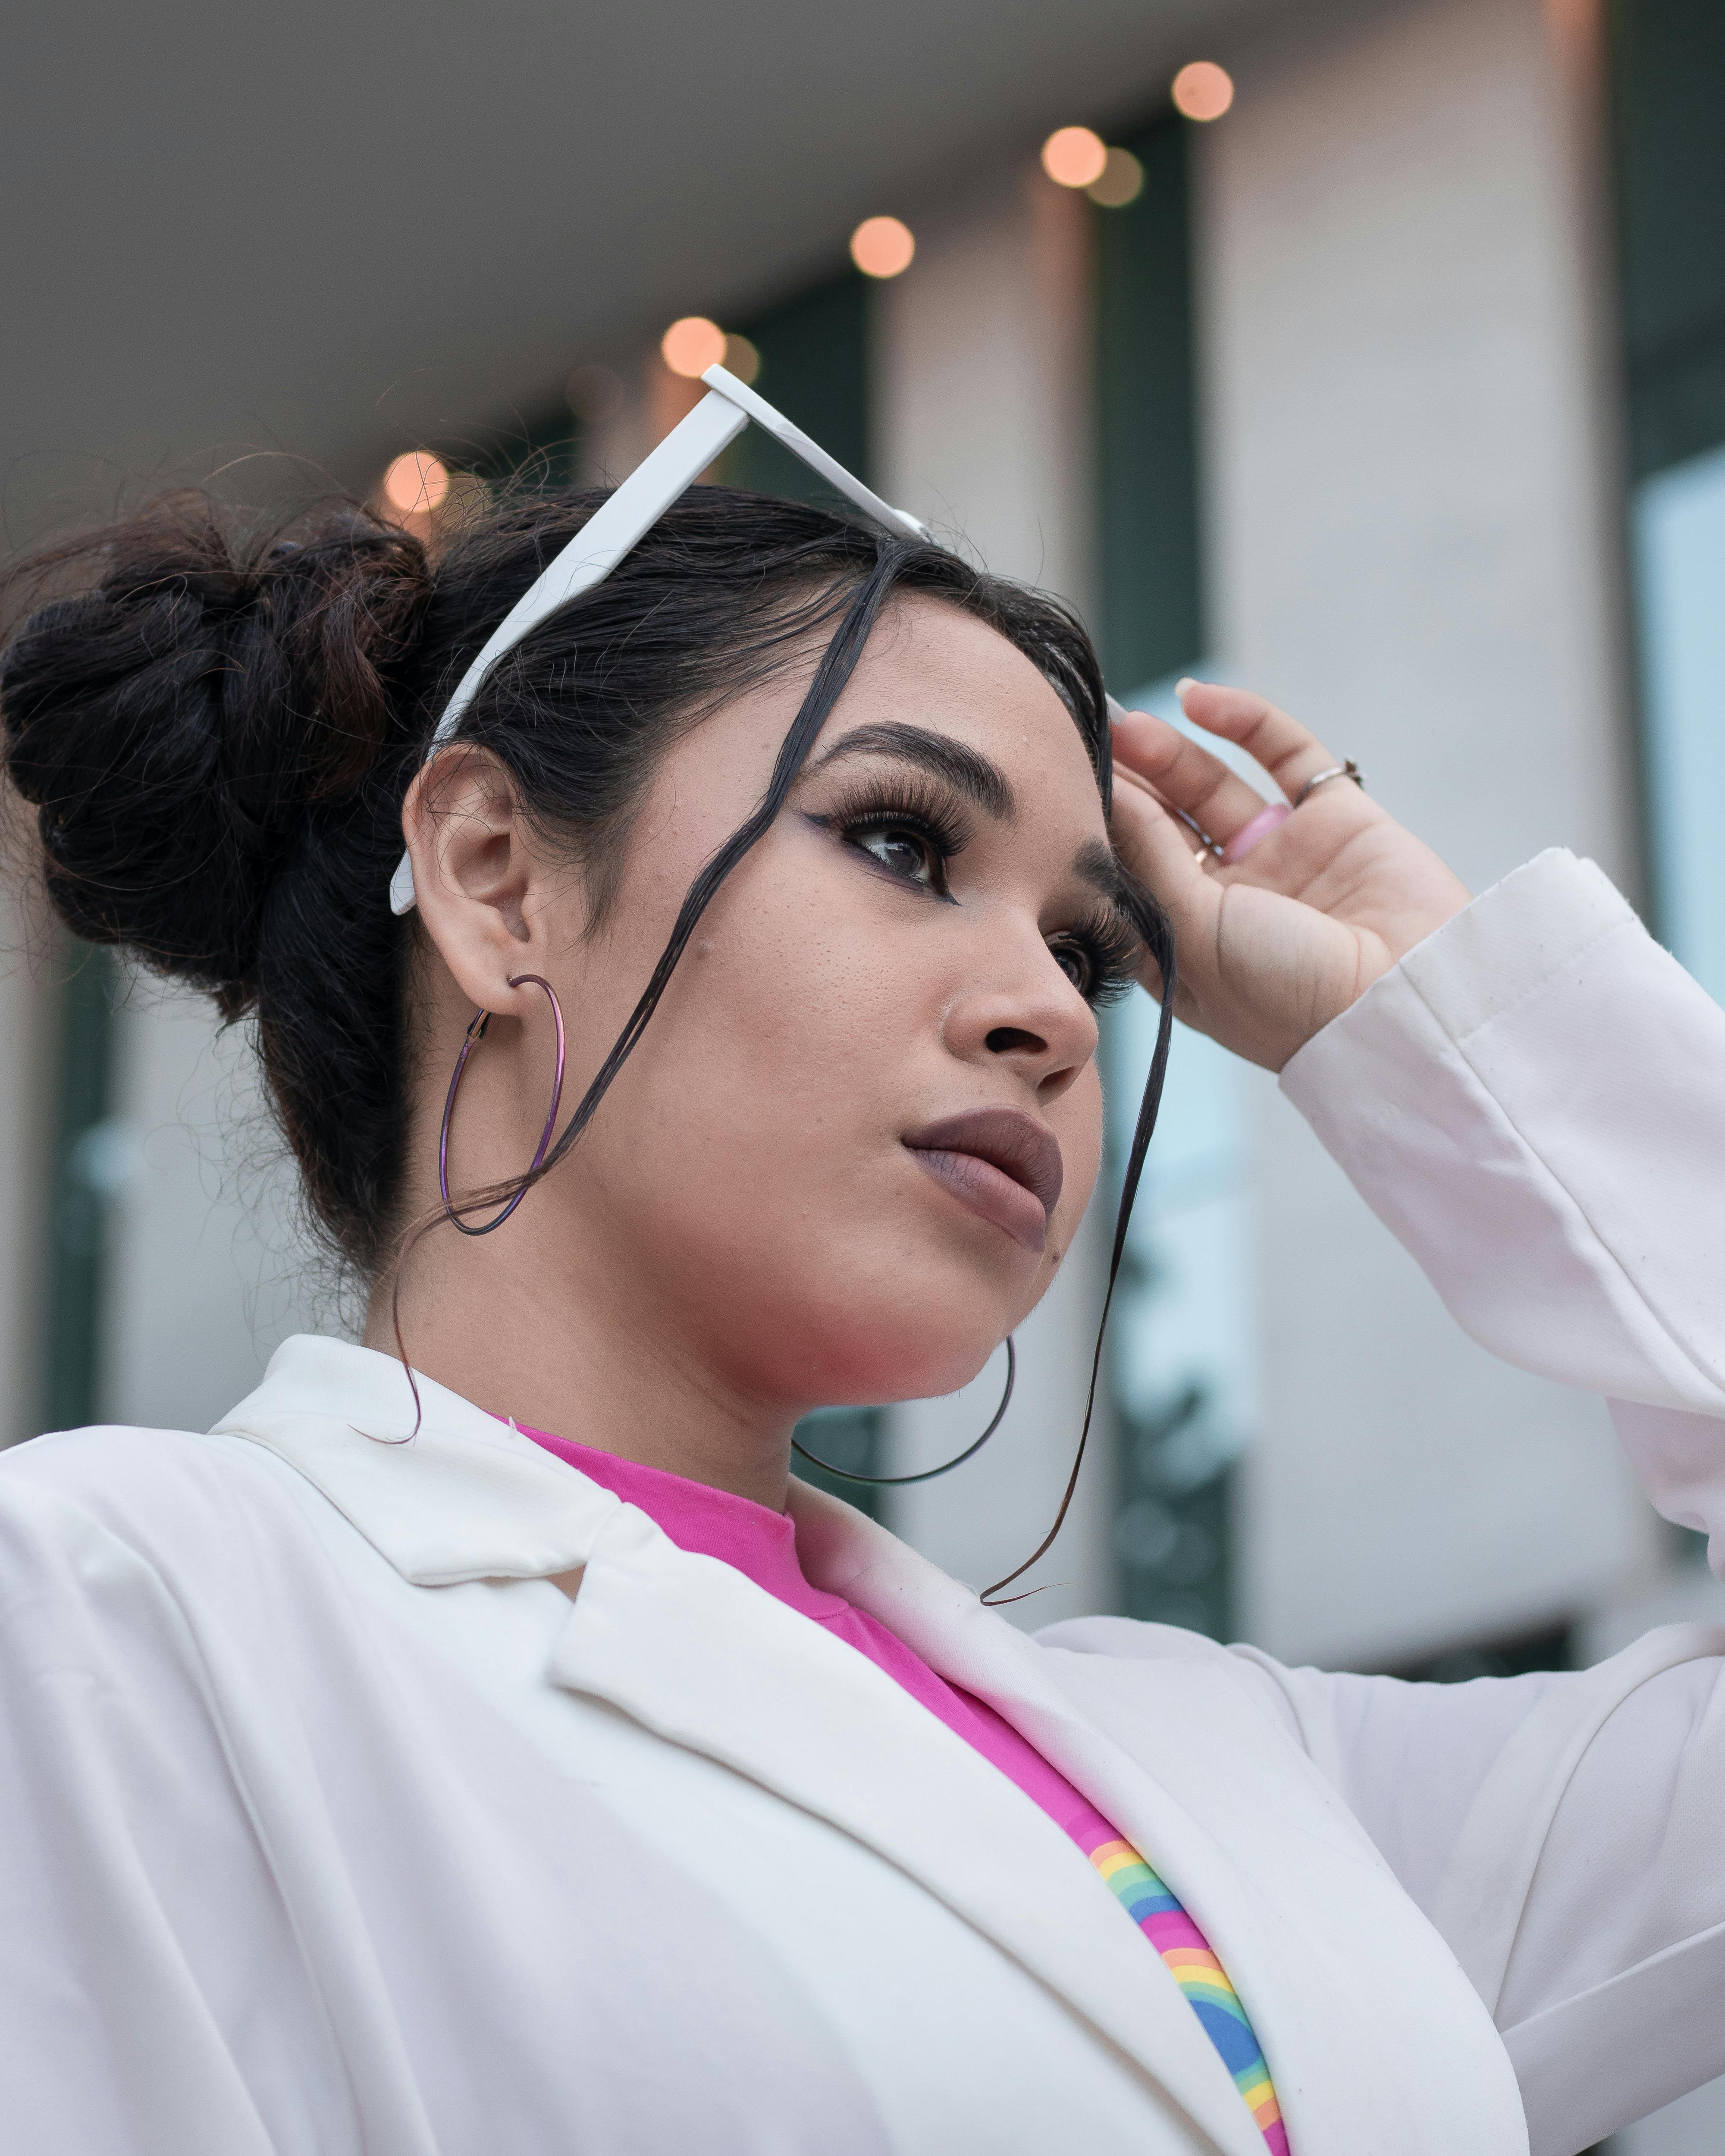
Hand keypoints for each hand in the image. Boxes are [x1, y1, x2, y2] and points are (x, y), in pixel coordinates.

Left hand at [1109, 681, 1472, 1071]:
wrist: (1402, 1005)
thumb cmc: (1284, 997)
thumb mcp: (1194, 933)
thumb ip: (1151, 859)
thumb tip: (1110, 795)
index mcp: (1186, 943)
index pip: (1130, 871)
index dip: (1099, 829)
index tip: (1060, 785)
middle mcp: (1229, 899)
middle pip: (1164, 824)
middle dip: (1128, 782)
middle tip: (1087, 736)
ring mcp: (1281, 856)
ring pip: (1212, 786)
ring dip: (1170, 752)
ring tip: (1128, 722)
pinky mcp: (1334, 818)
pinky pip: (1282, 754)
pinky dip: (1244, 720)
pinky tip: (1197, 699)